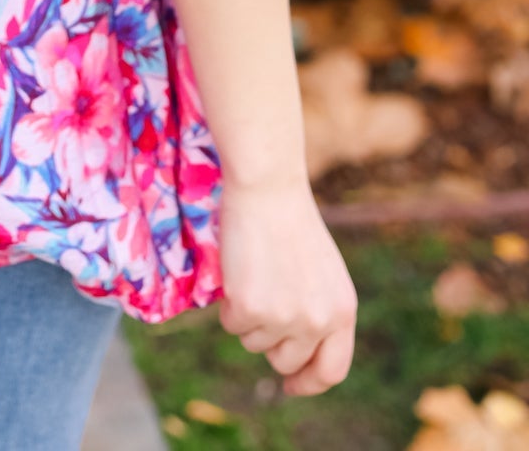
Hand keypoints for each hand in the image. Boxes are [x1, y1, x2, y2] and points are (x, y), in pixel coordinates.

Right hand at [217, 175, 356, 396]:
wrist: (268, 186)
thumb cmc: (291, 221)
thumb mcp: (322, 273)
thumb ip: (319, 312)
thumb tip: (297, 356)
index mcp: (343, 311)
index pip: (332, 370)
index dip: (309, 383)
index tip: (290, 386)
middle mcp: (318, 321)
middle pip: (286, 361)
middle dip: (270, 341)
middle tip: (261, 305)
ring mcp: (284, 318)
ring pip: (255, 343)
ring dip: (248, 318)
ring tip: (254, 274)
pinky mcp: (250, 309)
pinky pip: (232, 325)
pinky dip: (228, 304)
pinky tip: (238, 269)